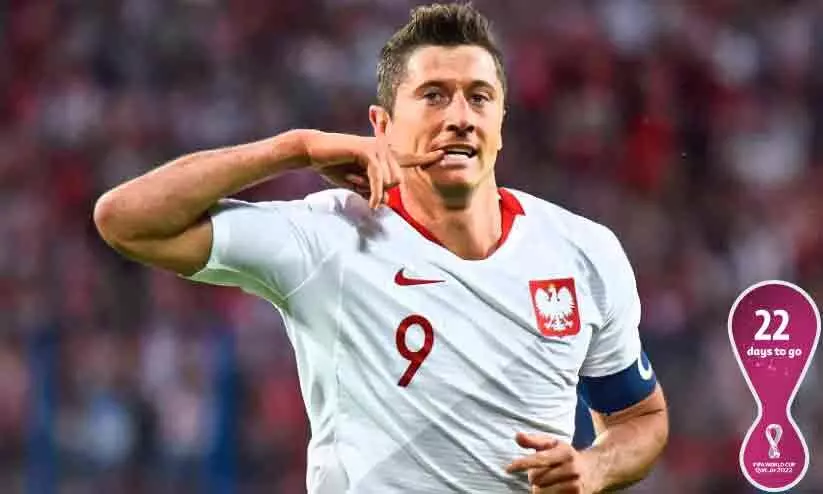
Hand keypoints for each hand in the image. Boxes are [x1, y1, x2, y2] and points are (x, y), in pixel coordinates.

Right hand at [303, 131, 442, 208]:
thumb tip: (386, 200)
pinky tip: (373, 205)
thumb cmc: (335, 166)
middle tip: (358, 184)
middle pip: (398, 180)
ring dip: (373, 190)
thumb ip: (373, 190)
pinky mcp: (367, 151)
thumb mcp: (357, 183)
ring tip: (352, 180)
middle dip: (381, 191)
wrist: (314, 153)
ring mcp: (377, 148)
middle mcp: (383, 149)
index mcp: (383, 155)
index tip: (442, 155)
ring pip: (390, 180)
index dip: (426, 158)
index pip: (409, 159)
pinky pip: (379, 178)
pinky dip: (376, 193)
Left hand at [506, 432, 598, 493]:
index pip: (539, 458)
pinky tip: (554, 489)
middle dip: (534, 476)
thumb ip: (533, 440)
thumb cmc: (565, 455)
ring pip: (542, 491)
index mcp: (565, 452)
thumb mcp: (552, 444)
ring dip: (539, 488)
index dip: (522, 463)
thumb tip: (517, 435)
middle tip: (543, 472)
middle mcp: (572, 468)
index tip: (508, 469)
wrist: (594, 470)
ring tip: (549, 481)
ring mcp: (575, 484)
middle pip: (537, 478)